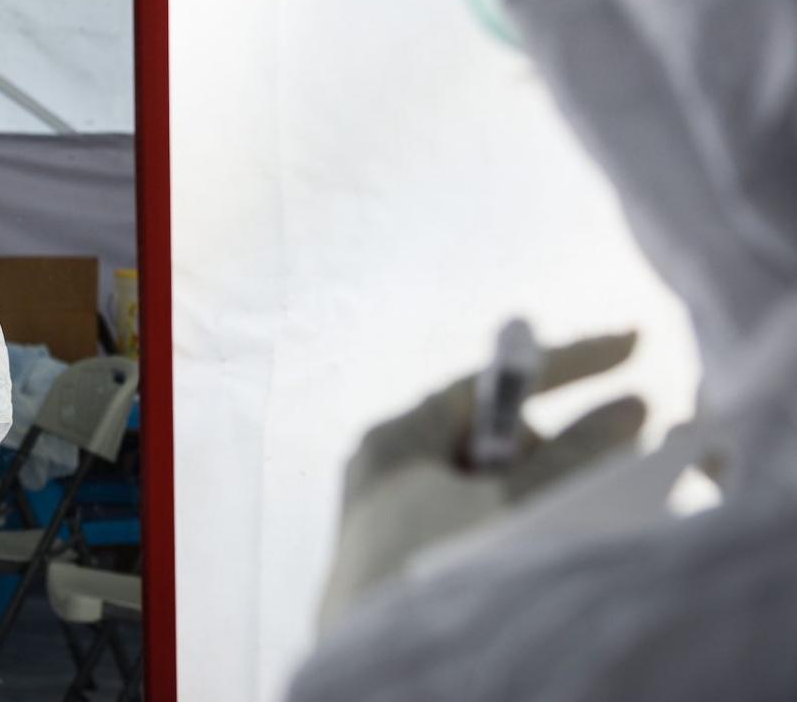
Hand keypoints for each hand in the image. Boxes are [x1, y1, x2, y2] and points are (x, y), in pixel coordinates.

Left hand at [316, 331, 643, 633]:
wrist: (384, 673)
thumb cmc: (442, 569)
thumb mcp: (518, 503)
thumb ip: (577, 455)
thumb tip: (632, 410)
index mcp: (396, 439)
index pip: (490, 383)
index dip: (565, 363)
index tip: (631, 347)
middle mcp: (390, 473)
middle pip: (497, 440)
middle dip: (559, 448)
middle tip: (614, 456)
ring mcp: (399, 523)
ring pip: (494, 490)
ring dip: (546, 495)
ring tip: (577, 513)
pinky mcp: (412, 567)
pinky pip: (481, 529)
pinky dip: (522, 528)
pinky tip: (545, 545)